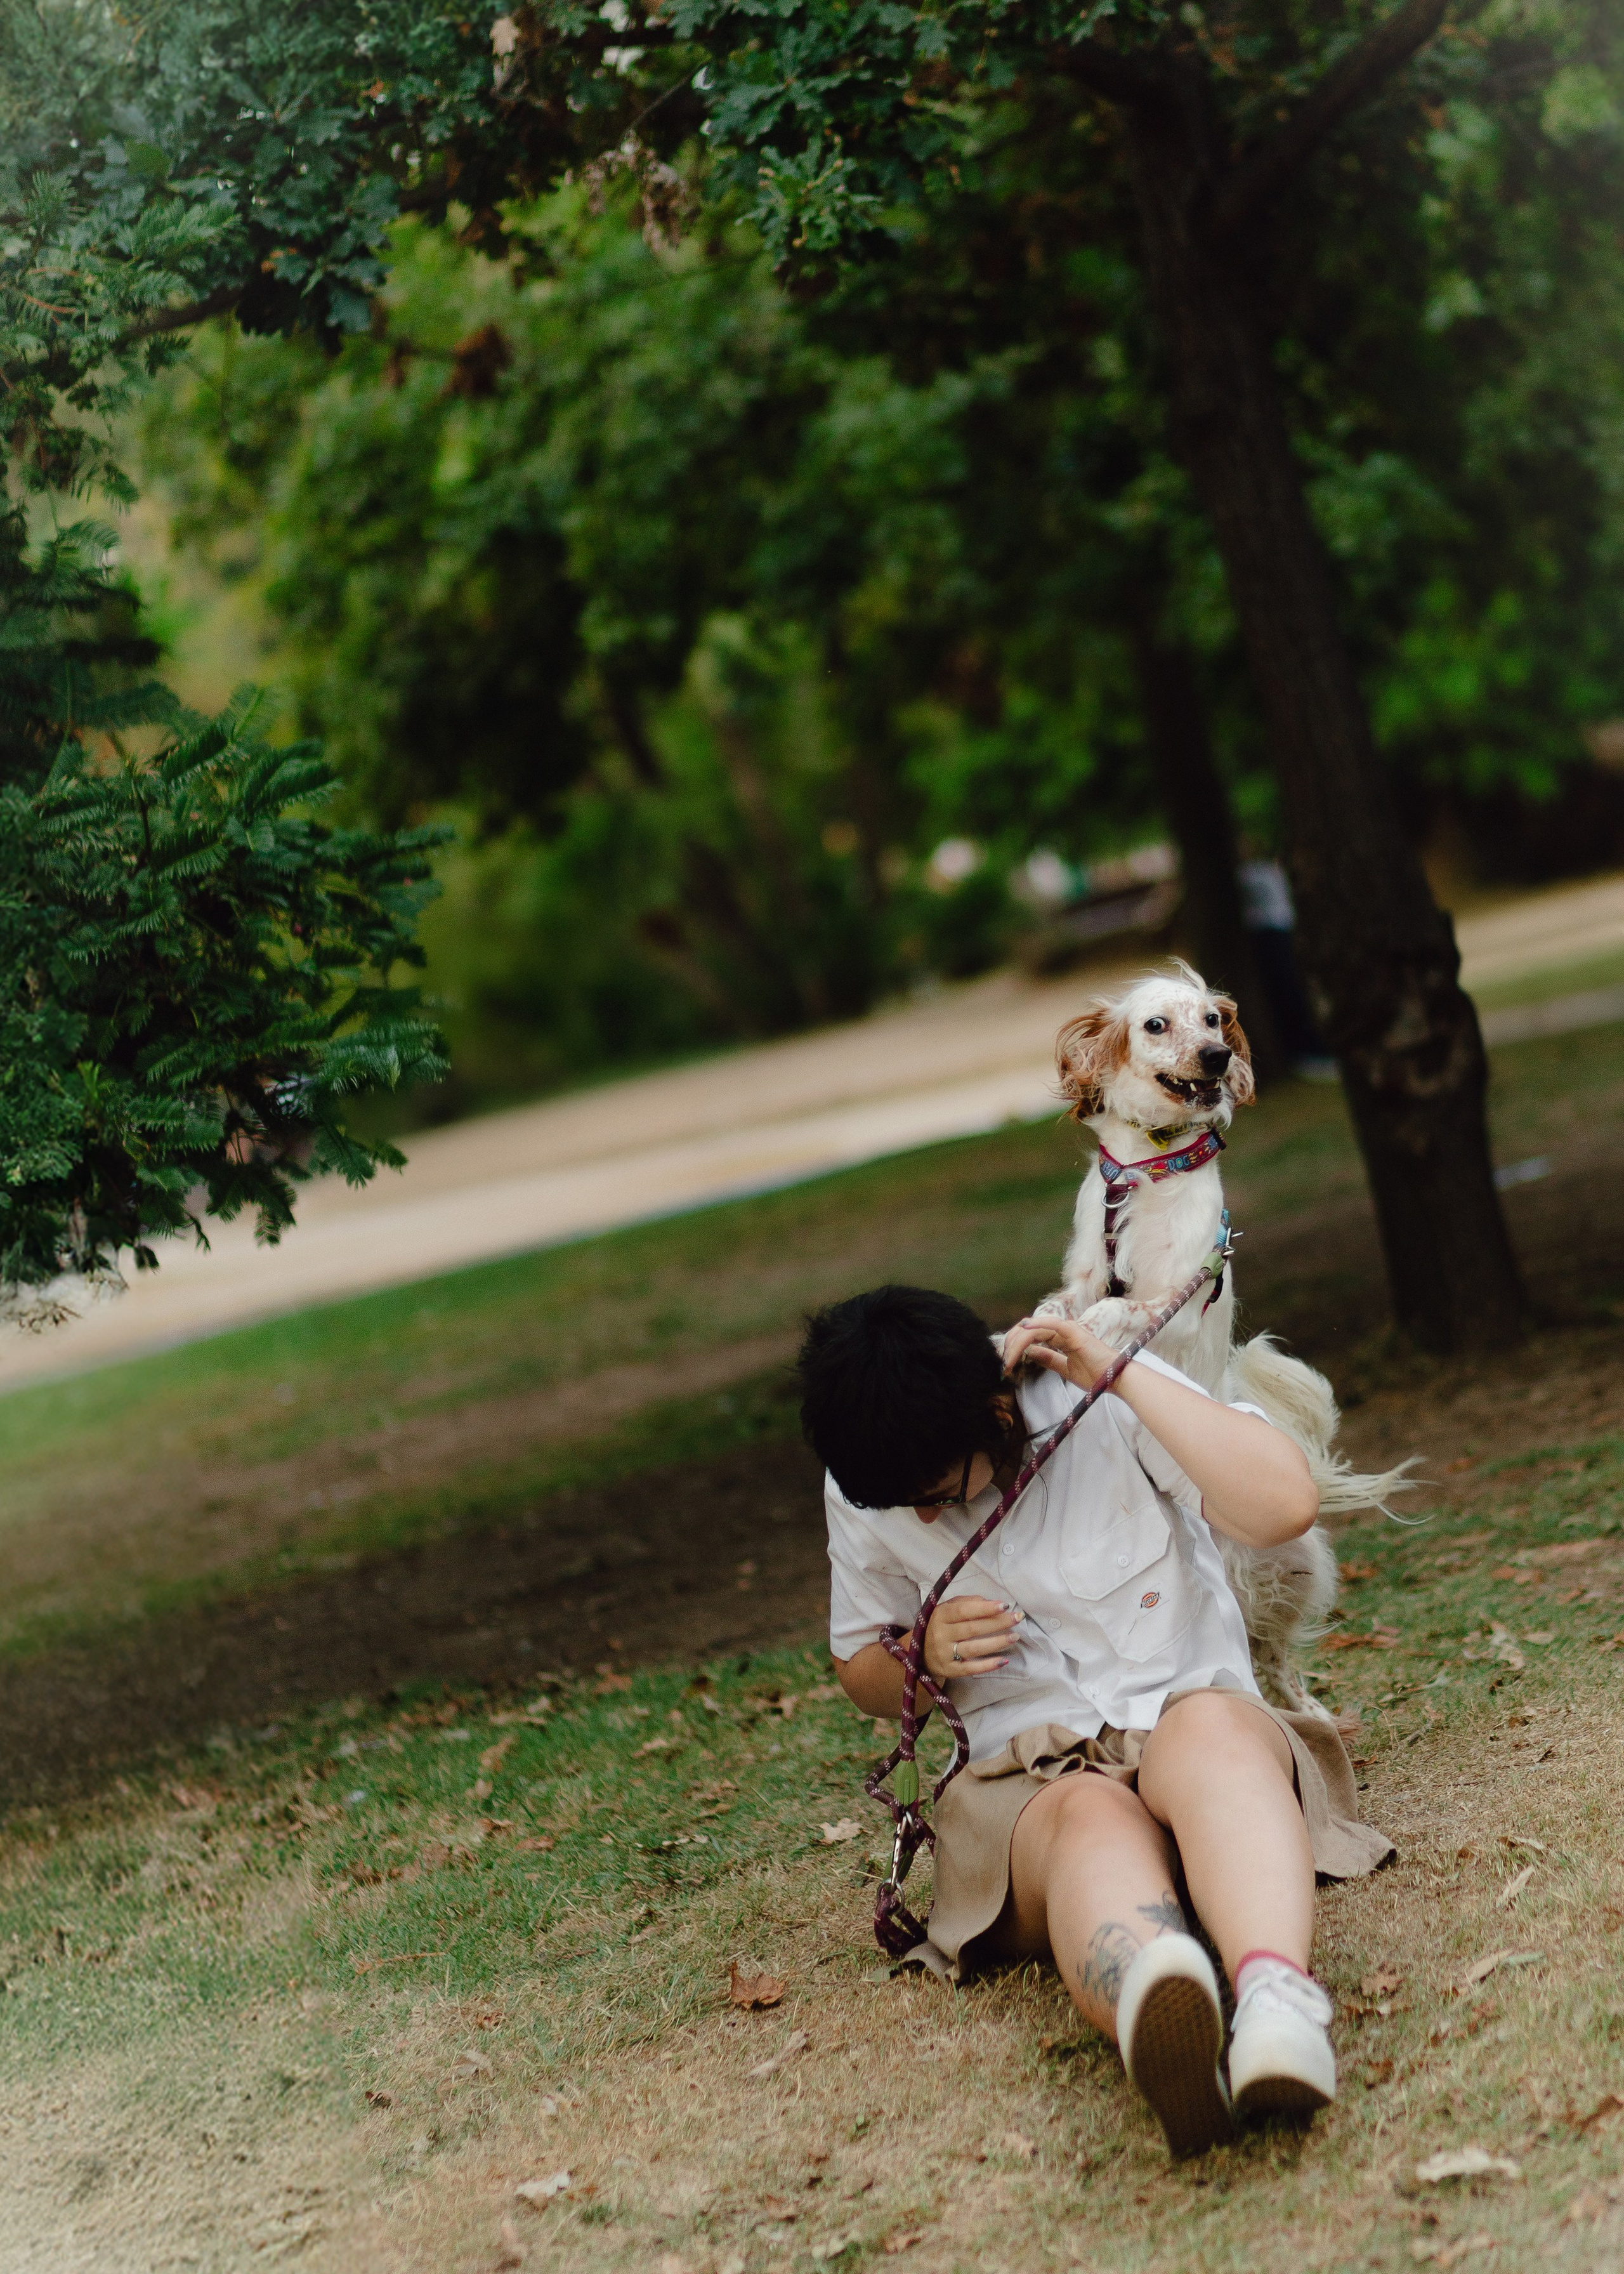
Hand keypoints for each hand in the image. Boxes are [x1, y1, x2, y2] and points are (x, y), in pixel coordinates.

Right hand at [924, 1595, 1021, 1682]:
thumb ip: (967, 1602)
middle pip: (973, 1628)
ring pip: (974, 1648)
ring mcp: (944, 1654)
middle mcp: (940, 1634)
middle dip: (997, 1623)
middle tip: (1017, 1618)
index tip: (1004, 1605)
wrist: (919, 1653)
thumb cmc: (940, 1626)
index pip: (964, 1610)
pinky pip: (970, 1668)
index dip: (984, 1608)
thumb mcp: (947, 1609)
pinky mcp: (949, 1670)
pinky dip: (987, 1665)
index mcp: (940, 1615)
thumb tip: (991, 1602)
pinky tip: (1003, 1661)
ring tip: (1015, 1637)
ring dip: (996, 1642)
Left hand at [1002, 1313, 1124, 1390]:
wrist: (1116, 1379)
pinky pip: (1051, 1324)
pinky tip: (1023, 1331)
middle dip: (1011, 1345)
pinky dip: (1035, 1325)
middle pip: (1028, 1330)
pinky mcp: (1074, 1332)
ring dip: (1017, 1343)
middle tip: (1002, 1363)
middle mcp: (1062, 1331)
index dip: (1014, 1347)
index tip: (1005, 1364)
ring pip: (1035, 1328)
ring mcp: (1068, 1330)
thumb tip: (1029, 1353)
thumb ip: (1047, 1359)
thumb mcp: (1064, 1369)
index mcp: (1060, 1338)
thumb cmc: (1096, 1375)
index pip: (1031, 1336)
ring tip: (1007, 1358)